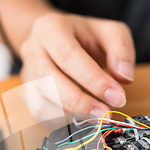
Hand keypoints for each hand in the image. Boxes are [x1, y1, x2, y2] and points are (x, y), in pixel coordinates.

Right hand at [20, 13, 134, 119]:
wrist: (56, 39)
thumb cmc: (85, 36)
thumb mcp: (110, 32)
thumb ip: (121, 50)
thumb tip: (124, 77)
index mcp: (51, 28)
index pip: (69, 56)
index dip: (93, 80)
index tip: (117, 97)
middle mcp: (32, 50)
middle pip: (48, 81)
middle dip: (80, 103)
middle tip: (106, 115)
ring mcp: (26, 74)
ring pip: (41, 102)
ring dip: (70, 116)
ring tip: (96, 118)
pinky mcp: (26, 94)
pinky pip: (40, 115)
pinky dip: (62, 122)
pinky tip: (81, 119)